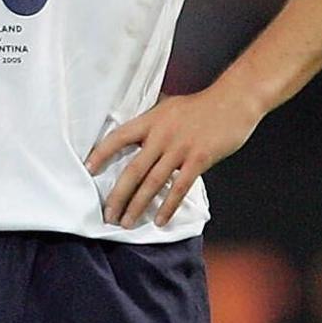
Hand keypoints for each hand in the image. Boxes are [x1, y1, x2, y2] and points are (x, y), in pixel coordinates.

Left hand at [85, 89, 261, 227]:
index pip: (117, 137)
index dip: (100, 153)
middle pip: (132, 169)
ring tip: (127, 222)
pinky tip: (159, 220)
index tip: (87, 169)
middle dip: (118, 194)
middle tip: (107, 214)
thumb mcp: (168, 107)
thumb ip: (152, 124)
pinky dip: (168, 206)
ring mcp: (179, 148)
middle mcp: (161, 135)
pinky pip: (180, 187)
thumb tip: (135, 137)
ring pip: (152, 182)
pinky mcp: (199, 159)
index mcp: (150, 120)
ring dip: (138, 205)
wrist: (234, 100)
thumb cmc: (201, 105)